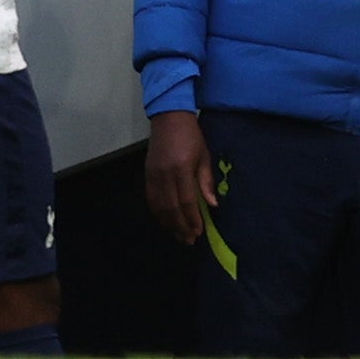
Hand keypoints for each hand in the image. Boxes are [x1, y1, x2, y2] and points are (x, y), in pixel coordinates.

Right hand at [144, 110, 214, 245]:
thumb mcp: (204, 156)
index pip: (187, 201)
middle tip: (189, 240)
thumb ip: (206, 181)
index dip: (192, 219)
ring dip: (169, 223)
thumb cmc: (191, 136)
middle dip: (181, 226)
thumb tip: (212, 205)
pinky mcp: (147, 174)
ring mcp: (153, 174)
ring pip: (159, 206)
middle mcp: (165, 174)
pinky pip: (151, 198)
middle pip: (172, 207)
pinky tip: (165, 221)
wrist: (168, 118)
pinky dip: (157, 212)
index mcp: (182, 168)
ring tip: (178, 235)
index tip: (198, 232)